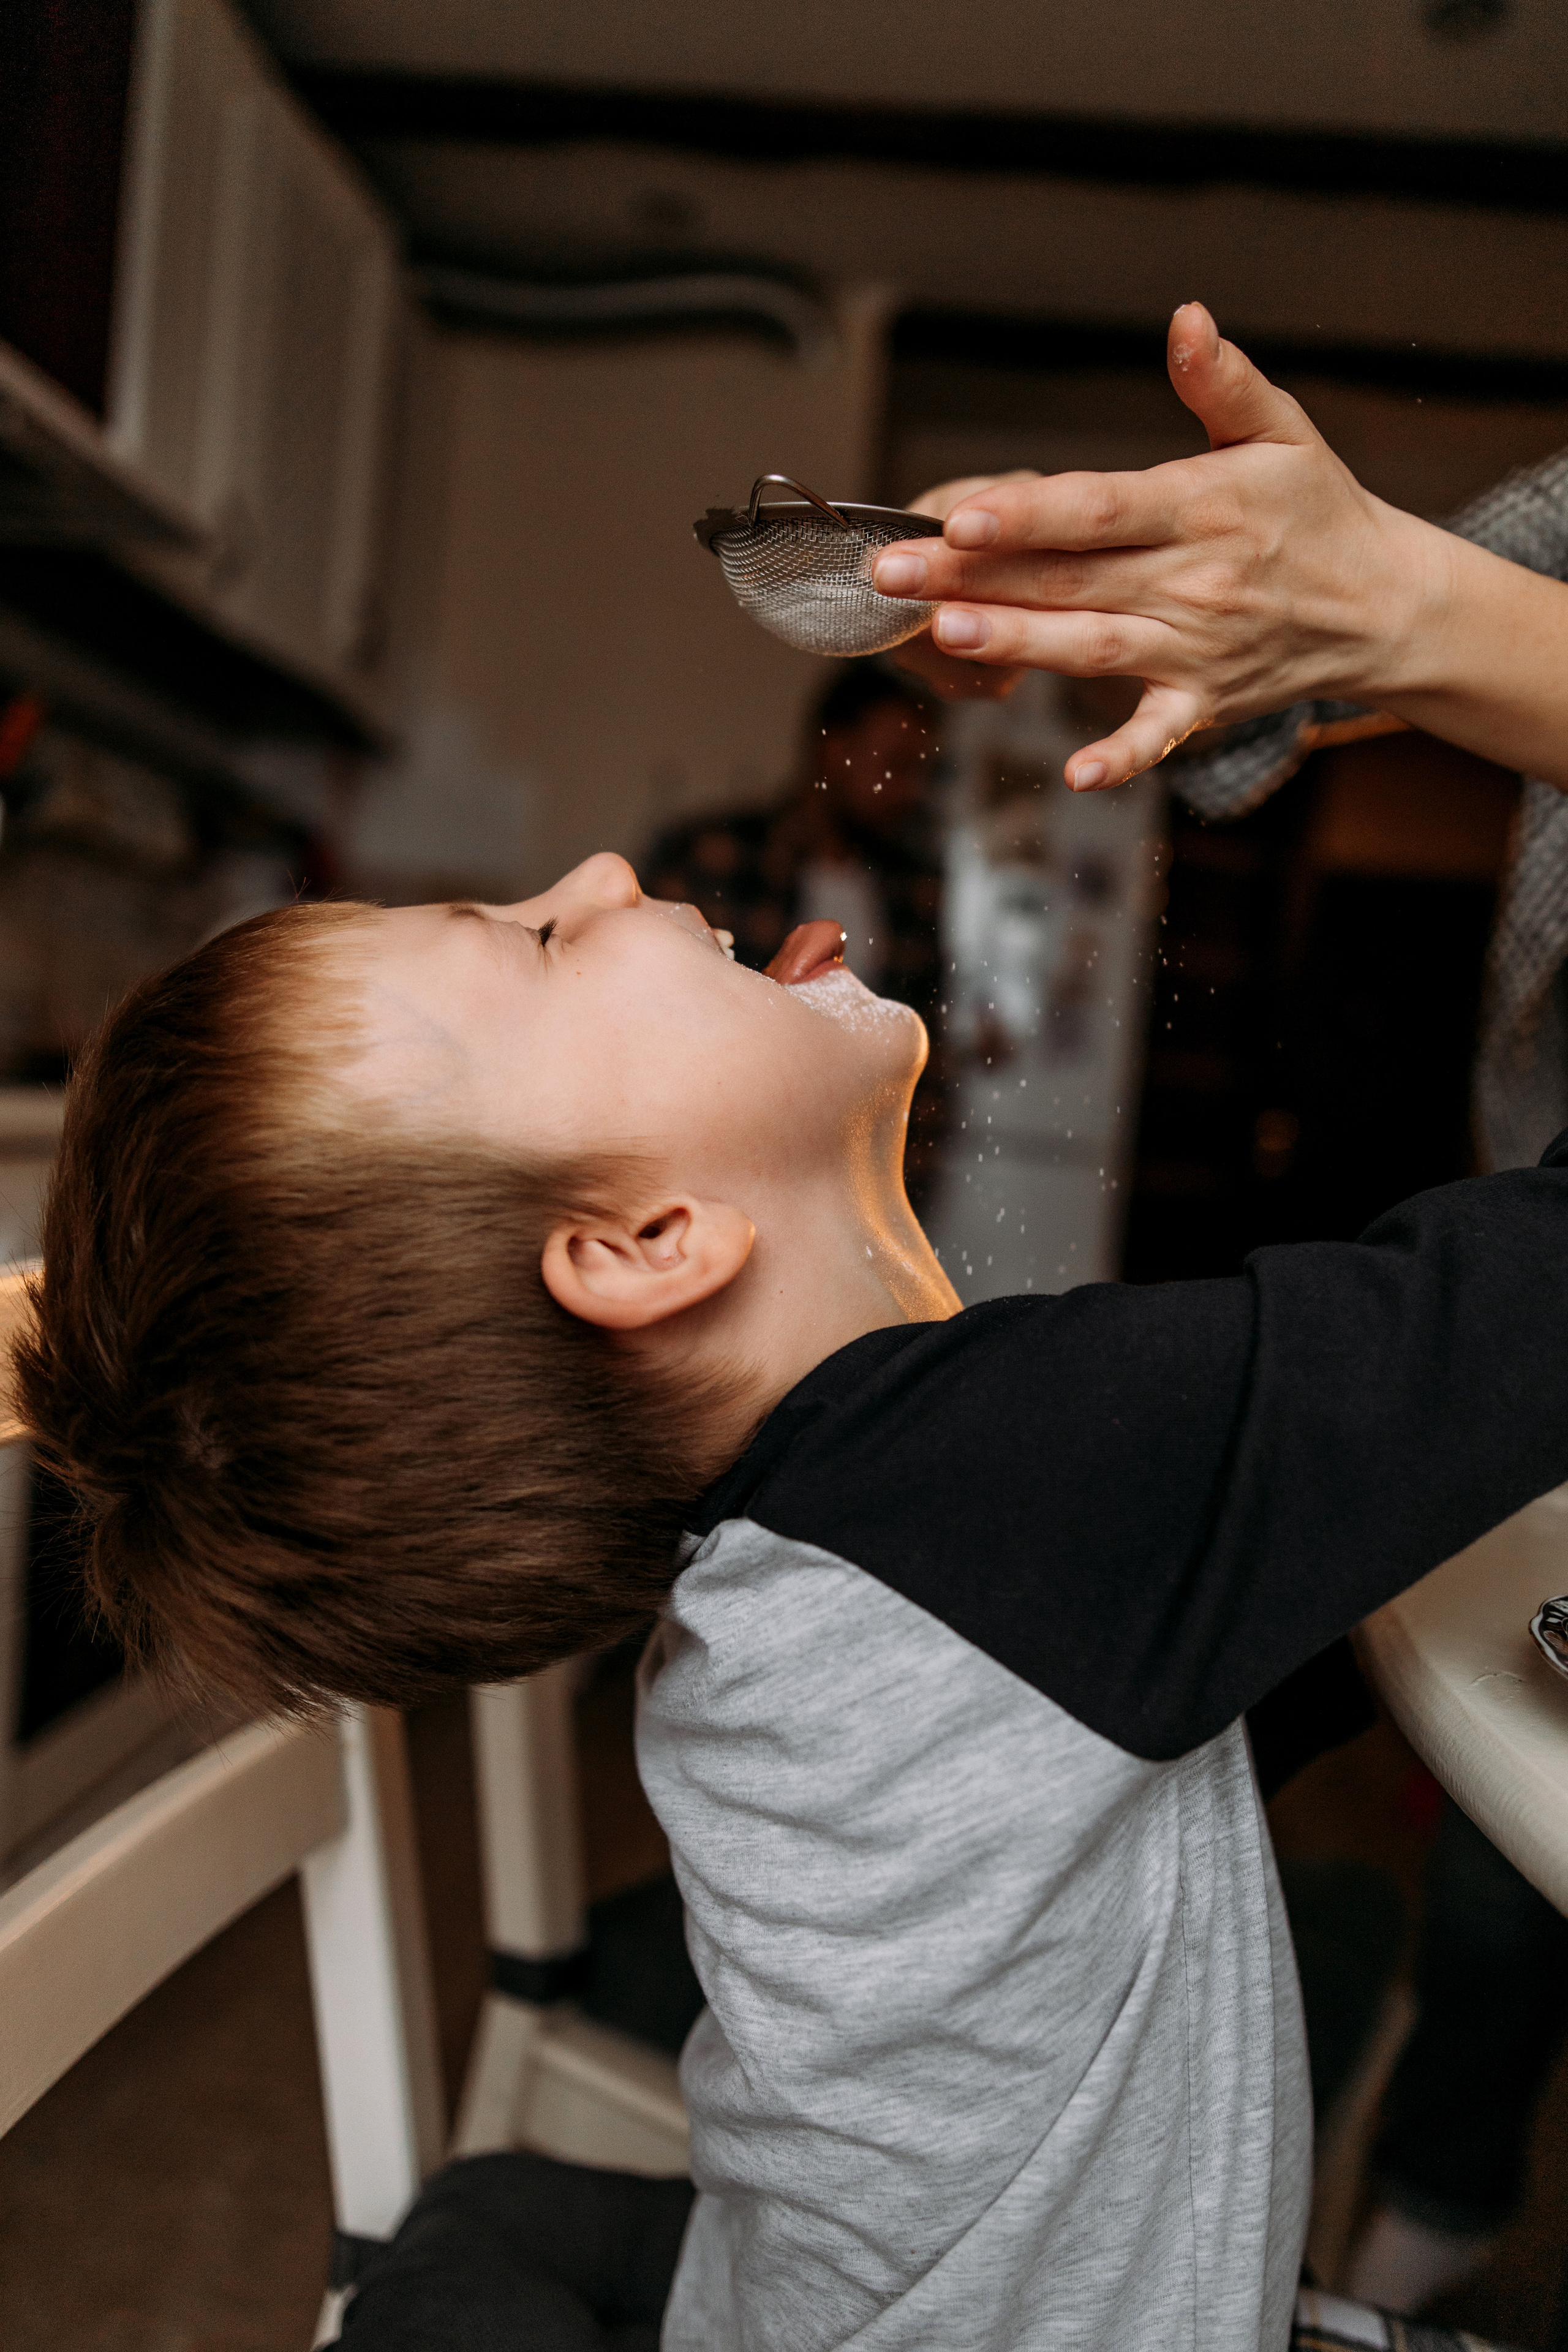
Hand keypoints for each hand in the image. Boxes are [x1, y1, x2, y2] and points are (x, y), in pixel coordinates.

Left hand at [877, 305, 1438, 788]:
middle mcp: (1193, 581)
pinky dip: (1123, 756)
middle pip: (1069, 578)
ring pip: (1091, 647)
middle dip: (975, 577)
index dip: (1027, 513)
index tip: (960, 515)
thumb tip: (1186, 320)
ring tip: (944, 634)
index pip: (1099, 509)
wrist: (1382, 605)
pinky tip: (1077, 771)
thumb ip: (1223, 382)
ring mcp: (1196, 648)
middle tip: (893, 575)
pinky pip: (1159, 735)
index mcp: (1202, 508)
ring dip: (1018, 644)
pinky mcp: (1204, 702)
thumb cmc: (1318, 511)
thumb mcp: (1282, 430)